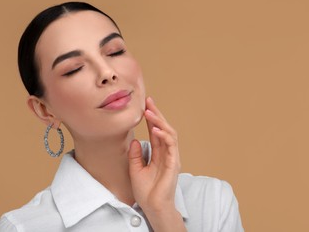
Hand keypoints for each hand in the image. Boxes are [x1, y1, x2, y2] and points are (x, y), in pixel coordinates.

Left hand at [128, 97, 185, 230]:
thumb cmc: (146, 191)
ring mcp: (171, 157)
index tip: (144, 105)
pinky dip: (164, 135)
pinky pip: (171, 145)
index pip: (156, 131)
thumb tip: (134, 140)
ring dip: (159, 121)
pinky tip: (156, 129)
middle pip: (164, 128)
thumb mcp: (135, 169)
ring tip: (149, 112)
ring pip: (169, 133)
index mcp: (158, 153)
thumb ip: (135, 155)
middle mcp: (166, 153)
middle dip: (156, 114)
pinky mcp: (174, 163)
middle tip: (148, 100)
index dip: (151, 118)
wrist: (152, 206)